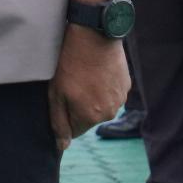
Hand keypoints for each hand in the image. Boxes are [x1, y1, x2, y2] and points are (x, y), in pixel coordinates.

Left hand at [45, 26, 127, 148]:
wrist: (94, 35)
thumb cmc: (70, 63)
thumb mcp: (56, 93)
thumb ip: (59, 123)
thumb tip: (62, 146)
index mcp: (90, 117)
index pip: (74, 131)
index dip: (65, 115)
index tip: (62, 97)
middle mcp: (109, 112)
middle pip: (88, 118)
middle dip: (79, 106)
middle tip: (72, 83)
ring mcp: (120, 99)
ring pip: (101, 106)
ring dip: (93, 96)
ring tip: (85, 75)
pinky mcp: (126, 86)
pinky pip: (111, 94)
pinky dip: (103, 86)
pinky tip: (96, 71)